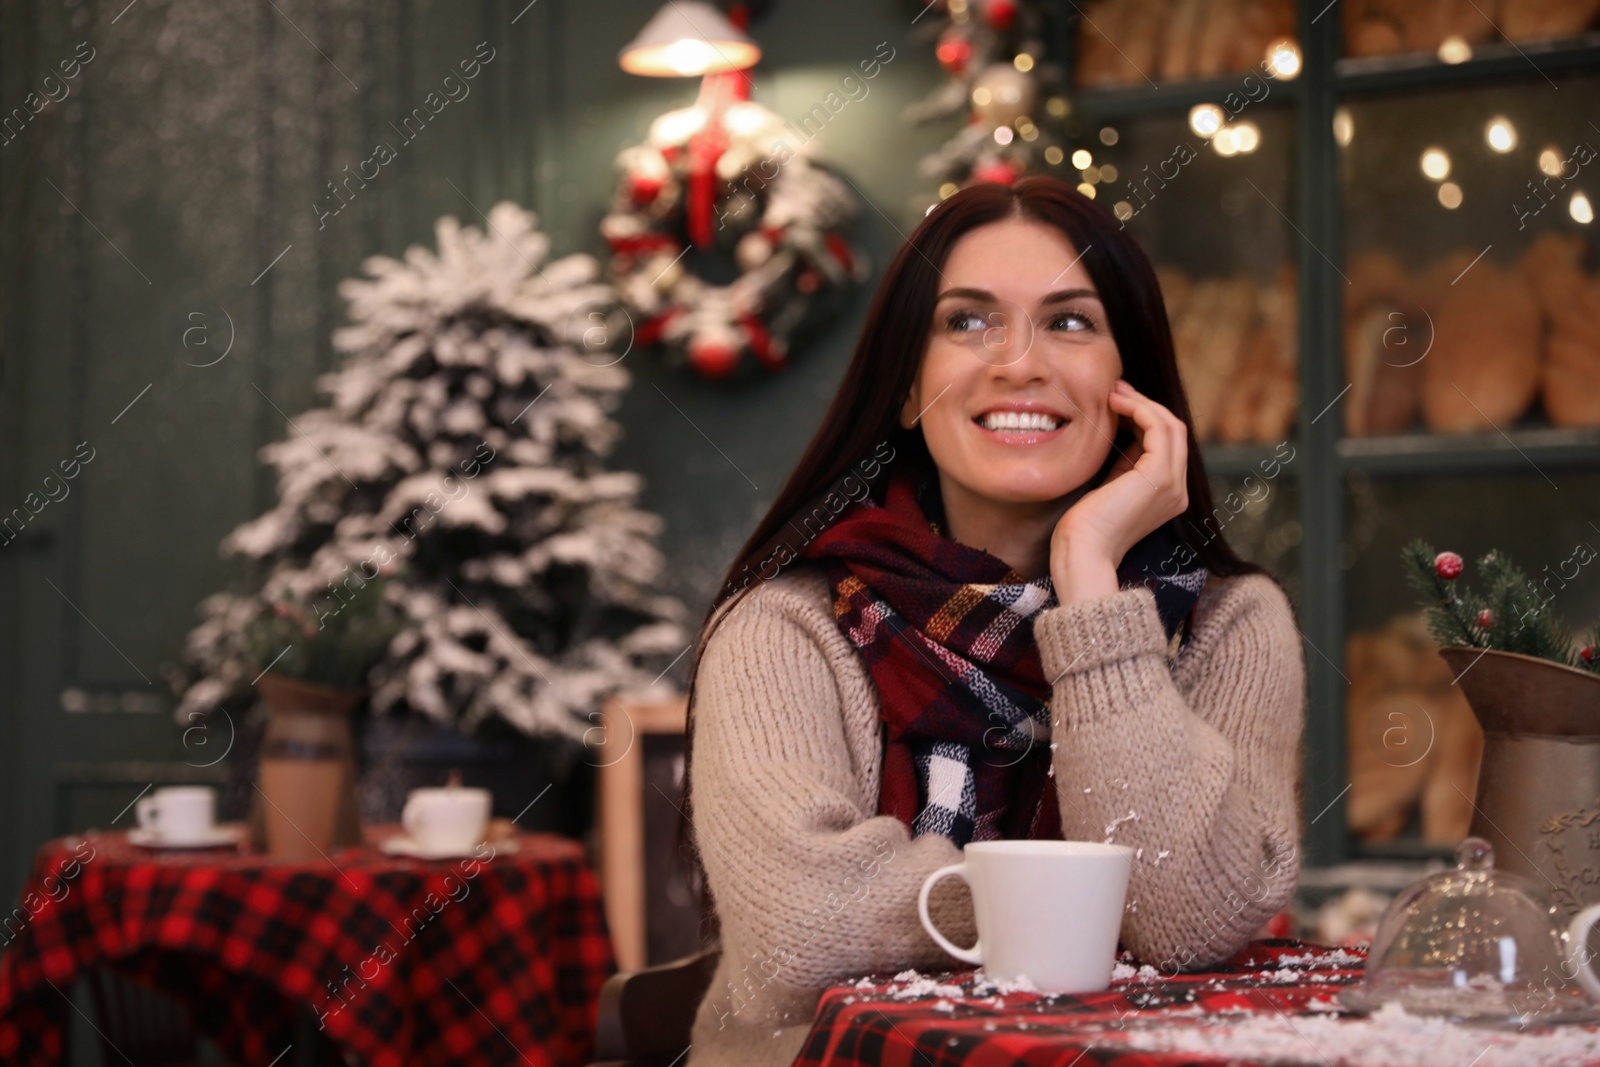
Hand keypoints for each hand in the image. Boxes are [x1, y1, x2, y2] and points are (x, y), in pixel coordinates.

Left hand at [1049, 380, 1188, 602]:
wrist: (1082, 553)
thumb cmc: (1084, 526)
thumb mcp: (1110, 486)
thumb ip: (1124, 462)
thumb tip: (1123, 427)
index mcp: (1168, 494)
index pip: (1166, 444)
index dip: (1144, 417)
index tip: (1117, 401)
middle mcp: (1178, 490)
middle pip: (1174, 431)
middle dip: (1146, 405)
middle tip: (1116, 389)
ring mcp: (1173, 485)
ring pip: (1170, 425)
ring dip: (1142, 403)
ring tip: (1113, 393)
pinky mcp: (1159, 477)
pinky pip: (1158, 428)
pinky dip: (1139, 409)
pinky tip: (1115, 403)